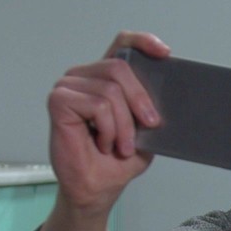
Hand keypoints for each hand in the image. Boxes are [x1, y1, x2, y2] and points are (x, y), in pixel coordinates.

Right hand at [45, 31, 167, 214]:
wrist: (96, 189)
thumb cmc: (116, 161)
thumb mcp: (145, 131)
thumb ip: (152, 108)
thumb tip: (172, 96)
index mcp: (105, 78)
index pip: (122, 45)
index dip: (143, 41)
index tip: (164, 53)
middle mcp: (84, 77)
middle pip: (119, 68)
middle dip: (140, 99)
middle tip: (149, 125)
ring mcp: (69, 87)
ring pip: (109, 90)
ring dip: (123, 125)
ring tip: (121, 146)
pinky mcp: (59, 101)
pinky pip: (96, 104)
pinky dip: (108, 128)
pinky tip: (103, 143)